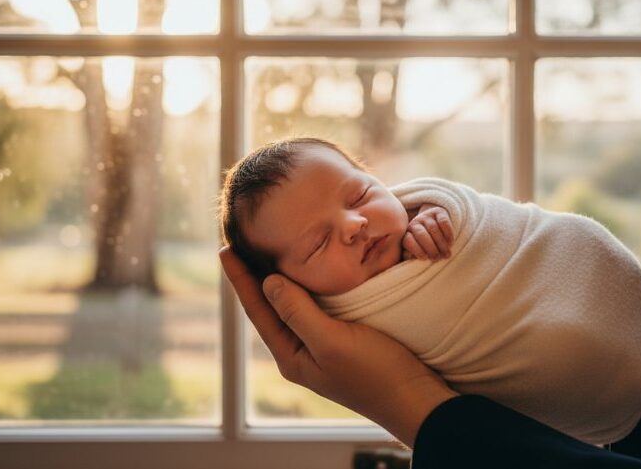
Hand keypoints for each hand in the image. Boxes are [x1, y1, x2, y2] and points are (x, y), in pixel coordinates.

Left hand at [220, 247, 456, 446]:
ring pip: (291, 304)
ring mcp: (321, 345)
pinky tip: (307, 271)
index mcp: (291, 355)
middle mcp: (301, 350)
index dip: (240, 278)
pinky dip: (305, 284)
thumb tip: (268, 281)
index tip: (225, 248)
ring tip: (263, 251)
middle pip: (269, 306)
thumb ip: (298, 312)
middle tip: (239, 242)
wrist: (415, 397)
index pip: (257, 310)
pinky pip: (314, 305)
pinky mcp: (343, 337)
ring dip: (277, 278)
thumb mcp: (332, 342)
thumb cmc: (375, 373)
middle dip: (253, 276)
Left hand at [403, 204, 453, 259]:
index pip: (408, 240)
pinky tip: (450, 242)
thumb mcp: (418, 252)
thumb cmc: (425, 246)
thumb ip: (414, 257)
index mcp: (407, 233)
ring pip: (433, 228)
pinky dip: (448, 233)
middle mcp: (415, 223)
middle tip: (437, 258)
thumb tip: (415, 261)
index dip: (416, 250)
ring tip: (446, 254)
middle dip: (430, 248)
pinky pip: (443, 221)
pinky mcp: (438, 211)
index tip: (425, 258)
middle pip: (420, 234)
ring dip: (441, 243)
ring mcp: (426, 216)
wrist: (436, 227)